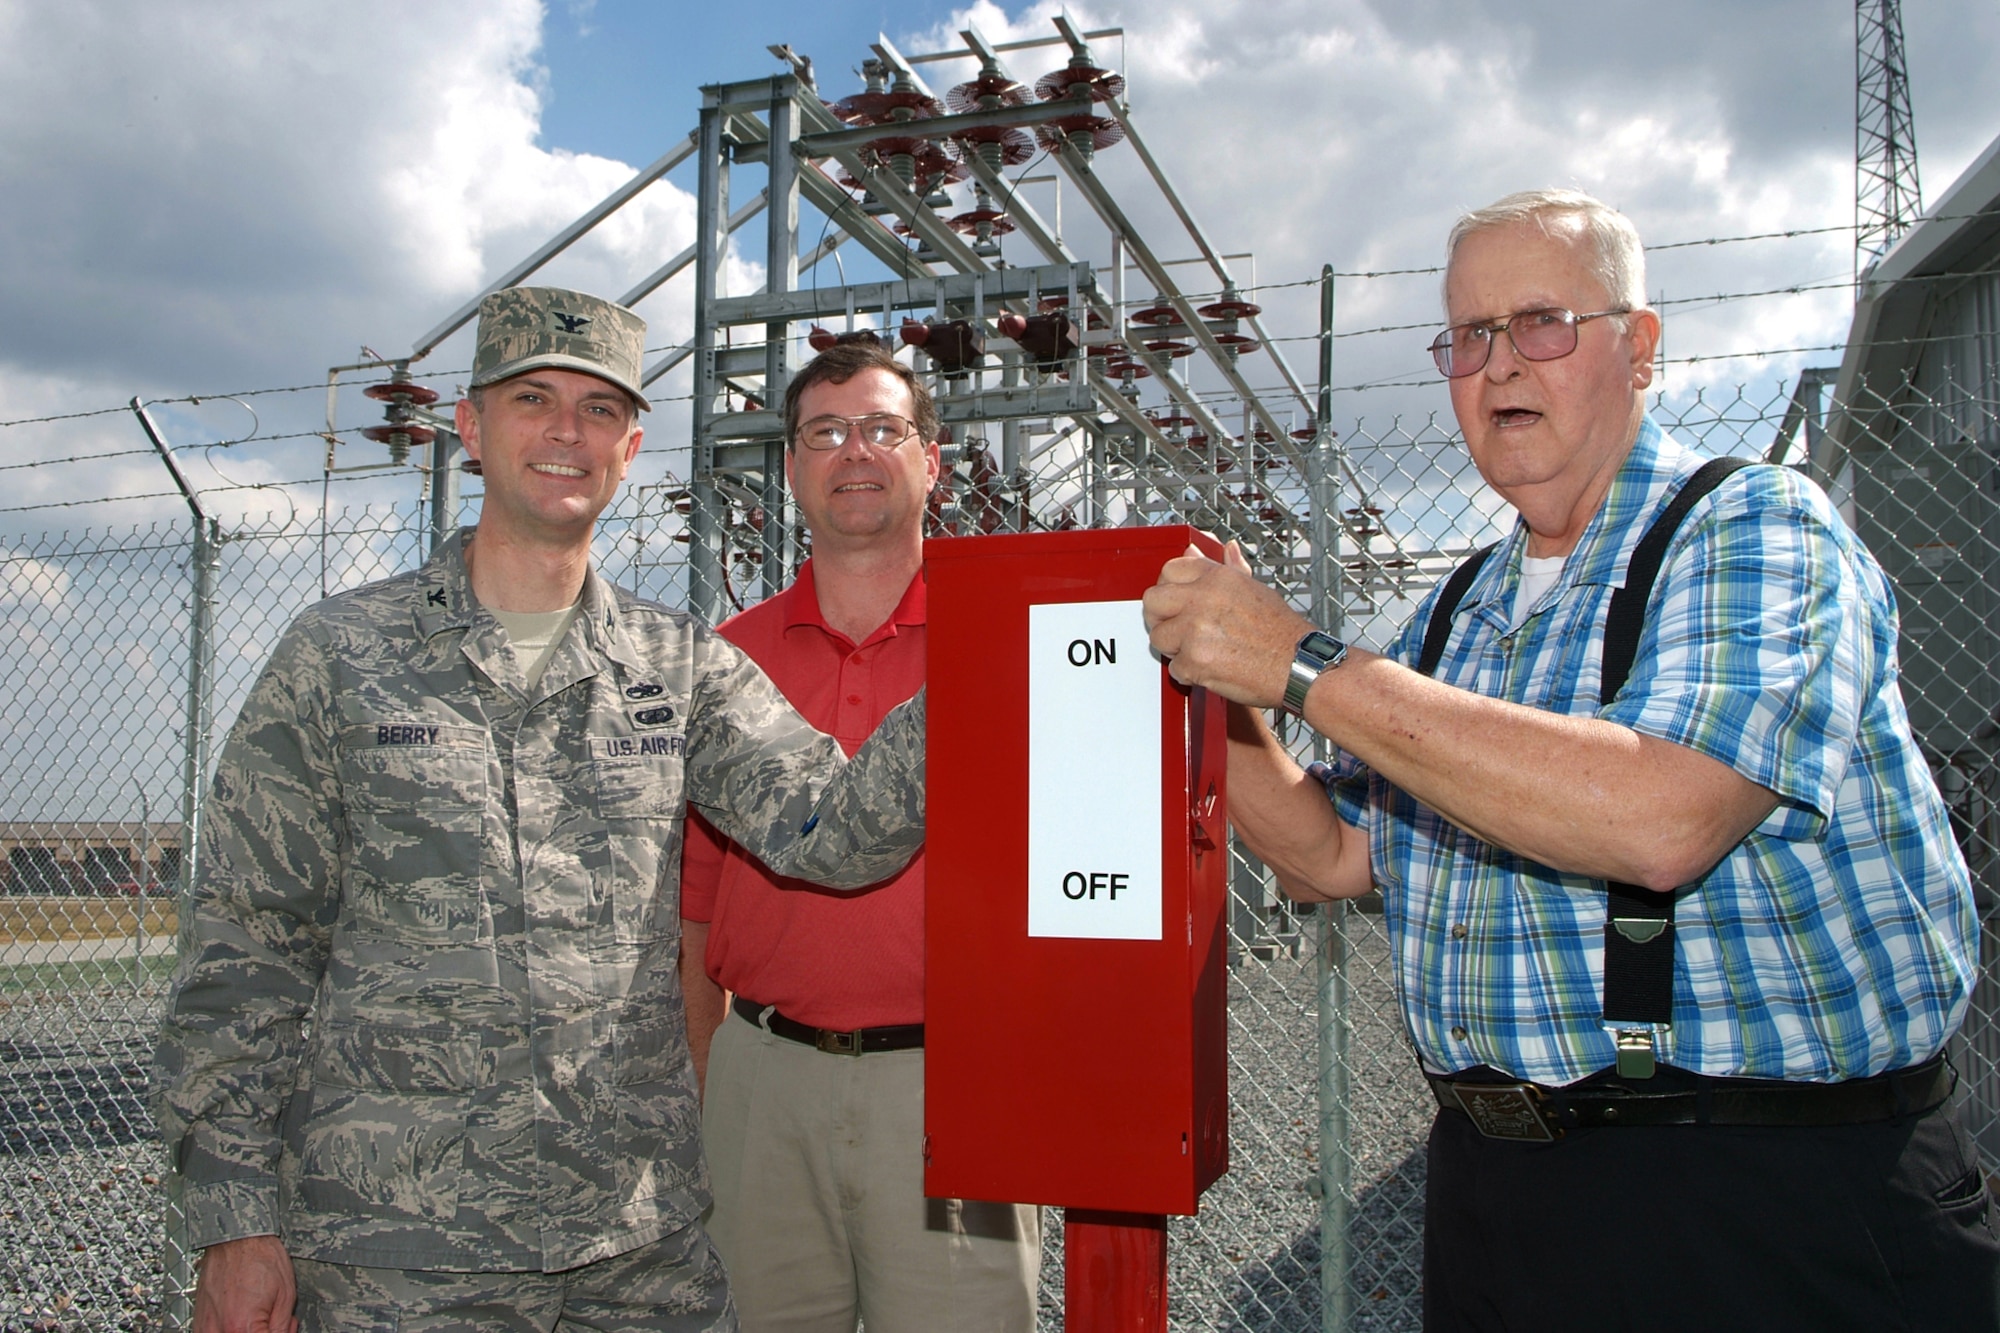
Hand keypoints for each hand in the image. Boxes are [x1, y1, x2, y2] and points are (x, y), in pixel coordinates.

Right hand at [193, 1235, 297, 1332]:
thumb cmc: (260, 1258)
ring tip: (259, 1316)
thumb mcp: (285, 1295)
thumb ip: (282, 1326)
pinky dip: (231, 1330)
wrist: (237, 1239)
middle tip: (275, 1321)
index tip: (284, 1328)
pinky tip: (243, 1318)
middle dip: (266, 1332)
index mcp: (242, 1327)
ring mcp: (205, 1327)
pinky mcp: (199, 1322)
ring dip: (247, 1331)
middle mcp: (219, 1330)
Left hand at [1142, 541, 1308, 707]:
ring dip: (1175, 649)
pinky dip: (1190, 674)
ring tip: (1202, 650)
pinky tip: (1212, 667)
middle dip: (1160, 617)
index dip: (1168, 588)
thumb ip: (1231, 569)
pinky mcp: (1195, 661)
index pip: (1169, 570)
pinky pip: (1175, 668)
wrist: (1298, 666)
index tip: (1174, 601)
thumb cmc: (1282, 633)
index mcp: (1217, 578)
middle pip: (1152, 601)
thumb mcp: (1256, 589)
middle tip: (1176, 628)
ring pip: (1158, 638)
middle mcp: (1203, 599)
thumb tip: (1224, 548)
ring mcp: (1196, 630)